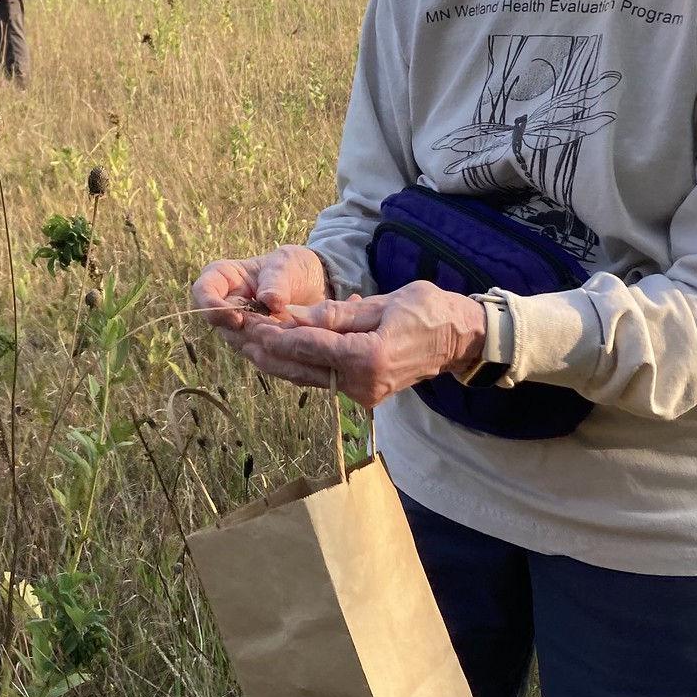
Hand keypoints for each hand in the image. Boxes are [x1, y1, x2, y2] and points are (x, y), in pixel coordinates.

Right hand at [190, 244, 328, 348]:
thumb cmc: (293, 267)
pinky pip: (259, 355)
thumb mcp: (286, 264)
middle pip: (221, 325)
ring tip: (290, 333)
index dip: (213, 307)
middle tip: (274, 328)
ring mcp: (240, 328)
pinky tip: (294, 345)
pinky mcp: (257, 345)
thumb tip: (269, 301)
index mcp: (224, 278)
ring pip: (241, 343)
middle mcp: (227, 306)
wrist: (314, 285)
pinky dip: (275, 352)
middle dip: (246, 330)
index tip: (237, 317)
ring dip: (263, 342)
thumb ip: (276, 280)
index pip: (203, 292)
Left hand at [227, 281, 485, 406]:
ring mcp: (362, 393)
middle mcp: (362, 383)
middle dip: (266, 347)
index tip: (248, 320)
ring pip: (306, 377)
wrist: (460, 340)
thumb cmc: (429, 312)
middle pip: (301, 367)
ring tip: (244, 341)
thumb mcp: (384, 303)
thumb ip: (338, 314)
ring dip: (275, 359)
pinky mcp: (363, 393)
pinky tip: (275, 351)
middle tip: (236, 329)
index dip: (275, 332)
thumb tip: (295, 315)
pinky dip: (297, 364)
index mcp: (368, 357)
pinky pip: (321, 378)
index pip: (308, 345)